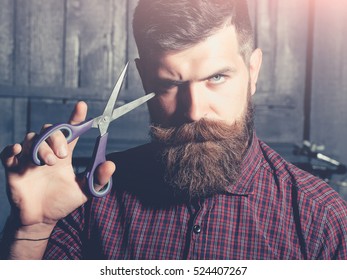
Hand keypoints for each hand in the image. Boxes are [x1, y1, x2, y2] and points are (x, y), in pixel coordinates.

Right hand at [1, 101, 115, 230]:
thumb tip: (111, 164)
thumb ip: (97, 179)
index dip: (76, 118)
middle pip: (50, 130)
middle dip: (57, 138)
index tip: (82, 106)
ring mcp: (30, 159)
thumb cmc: (62, 203)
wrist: (41, 220)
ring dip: (41, 147)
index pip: (70, 131)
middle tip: (63, 155)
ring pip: (31, 138)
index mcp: (64, 155)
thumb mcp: (84, 191)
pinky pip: (8, 153)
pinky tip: (19, 152)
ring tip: (48, 163)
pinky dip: (13, 150)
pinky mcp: (14, 168)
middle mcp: (47, 152)